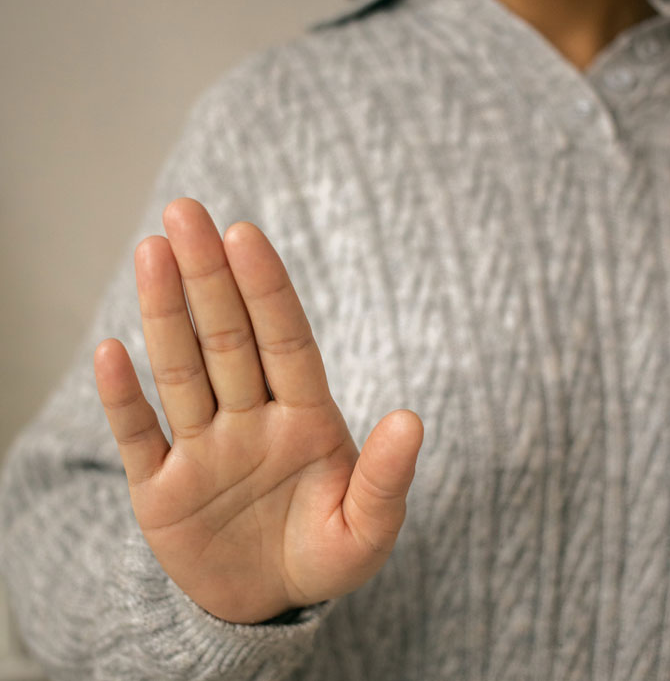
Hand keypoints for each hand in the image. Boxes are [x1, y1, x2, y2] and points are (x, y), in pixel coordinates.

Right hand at [94, 198, 422, 623]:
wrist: (266, 603)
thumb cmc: (323, 554)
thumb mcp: (366, 530)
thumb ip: (386, 479)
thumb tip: (411, 420)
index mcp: (304, 419)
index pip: (284, 341)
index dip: (266, 289)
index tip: (245, 234)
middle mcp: (249, 419)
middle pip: (226, 338)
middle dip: (208, 277)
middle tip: (185, 212)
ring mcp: (202, 449)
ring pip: (181, 371)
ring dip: (165, 315)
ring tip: (153, 252)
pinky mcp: (160, 489)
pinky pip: (139, 436)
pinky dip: (123, 399)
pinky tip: (112, 352)